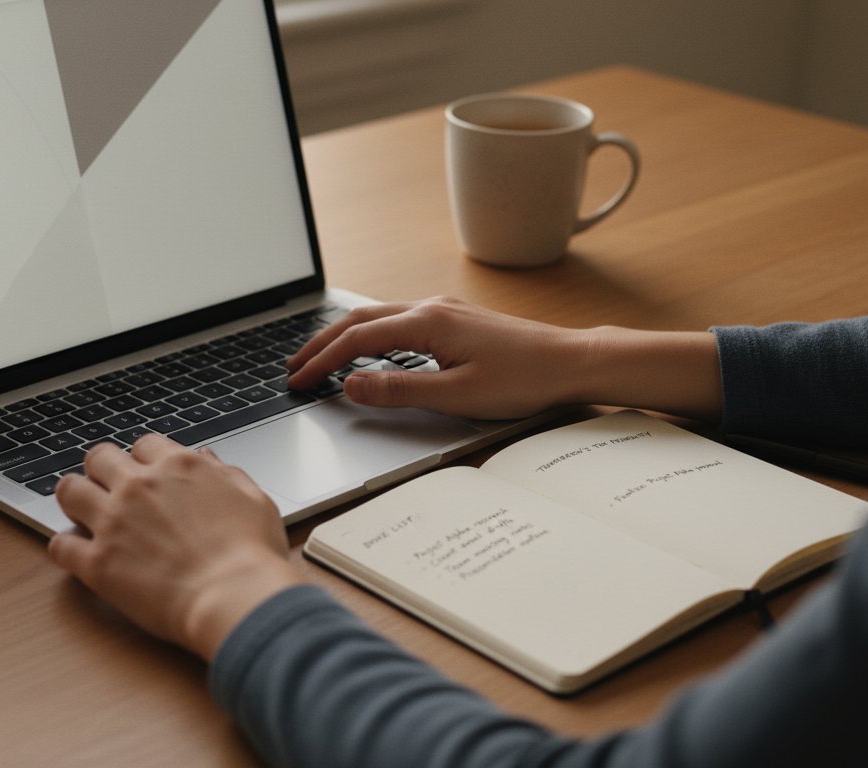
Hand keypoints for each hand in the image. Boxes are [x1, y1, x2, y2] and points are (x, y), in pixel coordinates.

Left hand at [48, 436, 303, 660]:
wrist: (234, 598)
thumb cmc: (252, 555)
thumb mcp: (254, 499)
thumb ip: (226, 474)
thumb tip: (208, 460)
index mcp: (178, 467)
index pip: (144, 444)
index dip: (144, 460)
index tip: (147, 476)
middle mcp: (139, 486)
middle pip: (98, 457)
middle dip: (102, 470)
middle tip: (109, 489)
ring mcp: (113, 522)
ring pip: (68, 490)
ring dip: (74, 499)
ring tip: (82, 514)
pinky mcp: (97, 562)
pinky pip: (60, 545)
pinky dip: (64, 548)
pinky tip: (76, 554)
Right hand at [287, 296, 722, 422]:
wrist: (572, 362)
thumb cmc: (524, 380)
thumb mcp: (457, 395)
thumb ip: (400, 390)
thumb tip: (352, 385)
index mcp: (428, 322)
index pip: (357, 339)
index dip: (322, 361)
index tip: (298, 381)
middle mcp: (432, 308)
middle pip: (360, 319)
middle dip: (323, 343)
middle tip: (294, 367)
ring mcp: (445, 311)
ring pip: (379, 316)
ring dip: (345, 336)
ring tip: (321, 358)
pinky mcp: (457, 320)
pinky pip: (399, 320)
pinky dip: (371, 334)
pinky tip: (370, 350)